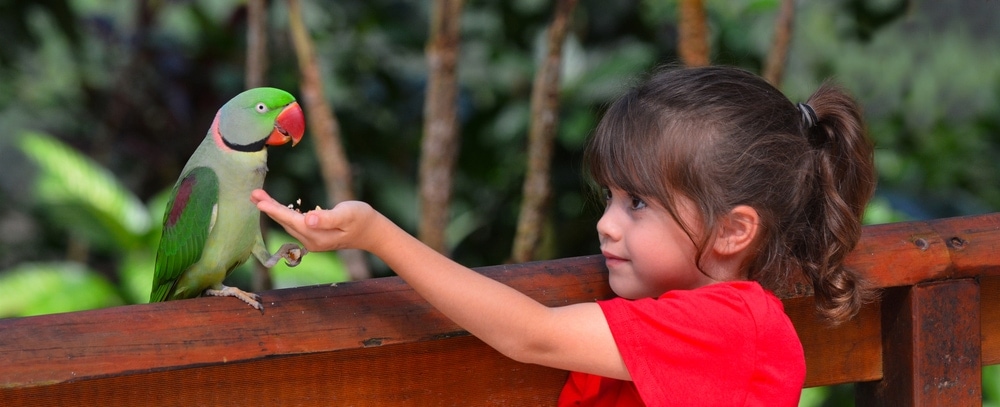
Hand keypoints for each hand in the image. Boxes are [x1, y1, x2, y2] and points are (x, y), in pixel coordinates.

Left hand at [251, 189, 383, 252]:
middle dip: (268, 208)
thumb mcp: (347, 214)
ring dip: (273, 211)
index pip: (291, 220)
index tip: (259, 201)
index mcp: (317, 235)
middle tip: (253, 194)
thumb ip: (327, 218)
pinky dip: (283, 214)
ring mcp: (312, 241)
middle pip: (285, 222)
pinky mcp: (314, 237)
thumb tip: (308, 219)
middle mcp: (311, 241)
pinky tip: (277, 207)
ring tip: (259, 198)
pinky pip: (294, 225)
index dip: (274, 210)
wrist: (373, 232)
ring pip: (288, 224)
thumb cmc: (362, 218)